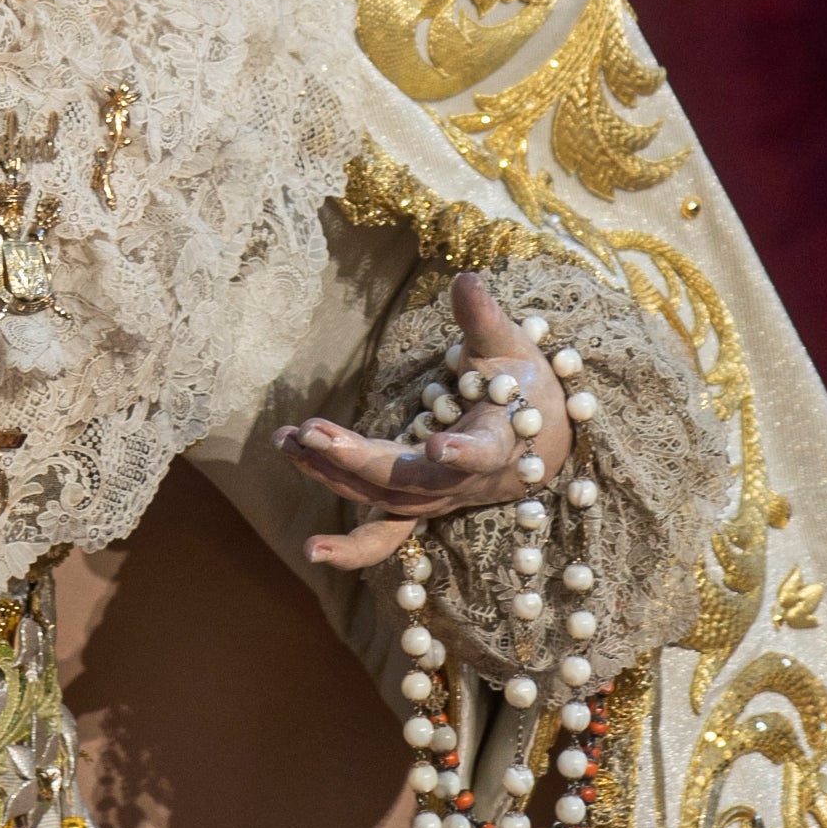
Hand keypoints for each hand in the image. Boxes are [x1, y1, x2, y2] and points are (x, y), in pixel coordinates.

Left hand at [273, 269, 575, 570]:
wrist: (538, 442)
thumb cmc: (525, 385)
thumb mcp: (512, 346)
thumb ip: (484, 319)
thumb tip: (466, 278)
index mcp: (498, 441)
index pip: (482, 452)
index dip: (462, 454)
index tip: (437, 447)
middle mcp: (465, 483)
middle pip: (411, 482)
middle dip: (359, 460)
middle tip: (313, 434)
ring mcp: (438, 500)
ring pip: (383, 500)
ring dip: (333, 475)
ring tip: (289, 441)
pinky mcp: (418, 505)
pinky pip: (382, 538)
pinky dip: (349, 549)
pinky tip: (308, 547)